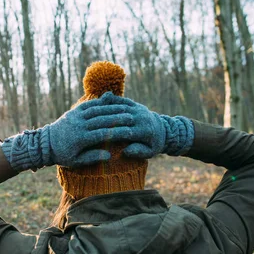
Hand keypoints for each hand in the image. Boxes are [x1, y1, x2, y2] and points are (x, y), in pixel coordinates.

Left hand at [47, 92, 147, 166]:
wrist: (45, 143)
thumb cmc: (62, 155)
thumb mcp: (76, 161)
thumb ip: (92, 157)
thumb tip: (109, 156)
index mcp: (80, 139)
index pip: (102, 134)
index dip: (117, 132)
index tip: (130, 132)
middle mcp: (78, 125)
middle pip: (102, 120)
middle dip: (118, 118)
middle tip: (132, 117)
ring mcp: (75, 116)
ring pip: (96, 110)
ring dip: (111, 109)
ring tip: (125, 109)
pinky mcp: (74, 111)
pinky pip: (89, 105)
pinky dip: (100, 103)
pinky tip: (110, 102)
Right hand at [77, 96, 194, 158]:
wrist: (163, 131)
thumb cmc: (153, 145)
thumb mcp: (149, 152)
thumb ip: (138, 152)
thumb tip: (125, 151)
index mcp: (145, 131)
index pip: (126, 132)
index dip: (111, 135)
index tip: (98, 139)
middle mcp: (142, 117)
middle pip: (121, 118)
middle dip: (105, 120)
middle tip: (90, 123)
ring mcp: (138, 109)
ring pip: (120, 107)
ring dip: (106, 109)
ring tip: (92, 112)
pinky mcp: (135, 104)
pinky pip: (121, 101)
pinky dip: (111, 101)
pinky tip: (98, 102)